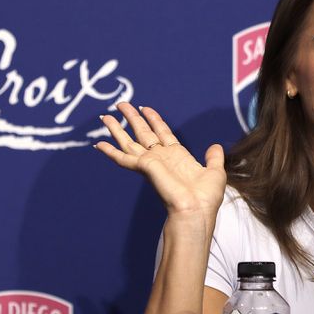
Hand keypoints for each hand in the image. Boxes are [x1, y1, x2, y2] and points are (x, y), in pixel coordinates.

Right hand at [95, 103, 226, 223]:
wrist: (196, 209)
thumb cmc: (206, 198)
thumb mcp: (215, 172)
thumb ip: (214, 158)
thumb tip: (215, 146)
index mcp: (178, 157)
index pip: (163, 133)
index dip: (154, 120)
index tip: (145, 108)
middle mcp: (162, 158)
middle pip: (143, 133)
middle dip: (132, 118)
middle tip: (121, 104)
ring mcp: (151, 162)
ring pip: (129, 142)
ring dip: (116, 129)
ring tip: (104, 116)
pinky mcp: (144, 167)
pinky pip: (123, 158)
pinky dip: (110, 151)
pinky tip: (99, 144)